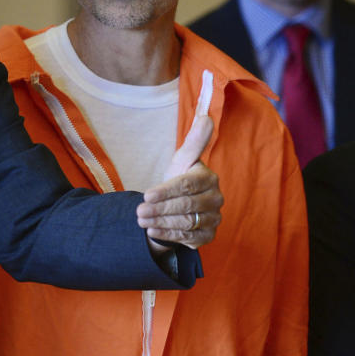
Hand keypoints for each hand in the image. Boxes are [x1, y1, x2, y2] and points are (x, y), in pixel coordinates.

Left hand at [136, 115, 222, 249]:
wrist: (179, 204)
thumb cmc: (180, 177)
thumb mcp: (183, 159)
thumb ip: (194, 140)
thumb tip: (206, 117)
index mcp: (209, 178)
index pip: (187, 185)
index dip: (167, 191)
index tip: (147, 194)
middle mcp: (215, 199)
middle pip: (186, 206)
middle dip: (160, 208)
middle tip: (139, 210)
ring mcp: (213, 219)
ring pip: (186, 222)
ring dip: (161, 222)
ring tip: (141, 220)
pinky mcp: (207, 236)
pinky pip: (188, 237)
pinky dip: (169, 235)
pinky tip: (152, 231)